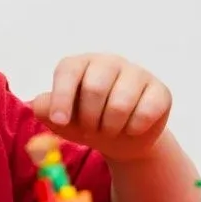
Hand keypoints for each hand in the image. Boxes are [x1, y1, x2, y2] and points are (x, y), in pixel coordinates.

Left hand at [28, 54, 171, 160]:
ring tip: (108, 130)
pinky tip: (131, 128)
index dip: (62, 98)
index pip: (68, 72)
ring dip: (111, 127)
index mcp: (79, 64)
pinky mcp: (159, 90)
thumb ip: (45, 109)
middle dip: (89, 118)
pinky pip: (146, 112)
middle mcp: (107, 62)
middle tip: (90, 130)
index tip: (59, 120)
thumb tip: (41, 105)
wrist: (120, 139)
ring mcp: (136, 73)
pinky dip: (134, 129)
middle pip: (95, 88)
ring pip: (121, 103)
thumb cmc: (84, 123)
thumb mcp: (60, 120)